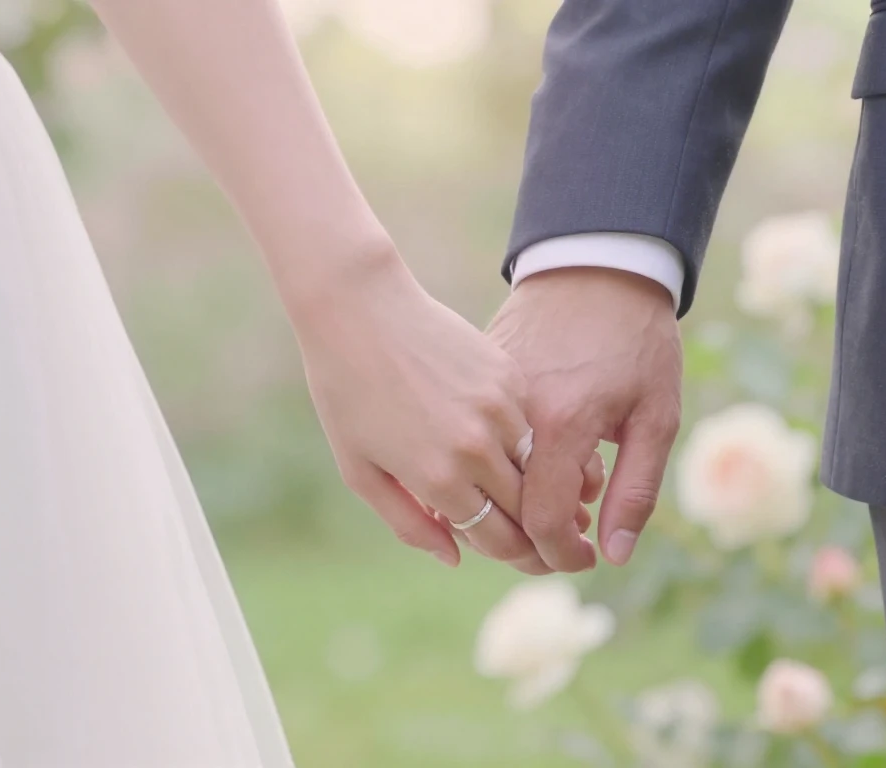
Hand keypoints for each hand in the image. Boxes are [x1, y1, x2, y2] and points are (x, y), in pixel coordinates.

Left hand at [291, 254, 549, 572]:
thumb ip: (408, 522)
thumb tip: (455, 558)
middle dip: (533, 529)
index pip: (500, 540)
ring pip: (534, 467)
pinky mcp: (509, 376)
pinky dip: (521, 439)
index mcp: (437, 479)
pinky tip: (502, 436)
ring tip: (523, 489)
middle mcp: (475, 449)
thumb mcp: (361, 471)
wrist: (359, 310)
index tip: (515, 554)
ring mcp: (497, 409)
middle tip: (538, 534)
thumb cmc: (347, 393)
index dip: (512, 555)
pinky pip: (529, 424)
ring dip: (530, 483)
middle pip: (527, 510)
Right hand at [488, 267, 681, 571]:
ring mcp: (490, 399)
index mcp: (560, 424)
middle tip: (572, 542)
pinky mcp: (480, 384)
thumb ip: (636, 490)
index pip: (540, 520)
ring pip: (484, 480)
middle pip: (502, 509)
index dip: (559, 554)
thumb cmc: (637, 340)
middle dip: (533, 543)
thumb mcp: (656, 417)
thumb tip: (615, 554)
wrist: (596, 264)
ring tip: (569, 498)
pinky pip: (480, 446)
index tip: (583, 560)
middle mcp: (513, 416)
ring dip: (519, 506)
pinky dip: (505, 470)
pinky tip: (545, 463)